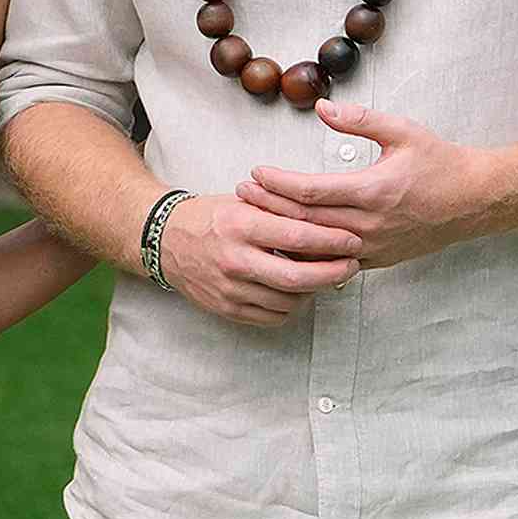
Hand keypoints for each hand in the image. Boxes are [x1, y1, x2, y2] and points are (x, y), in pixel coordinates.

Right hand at [153, 192, 360, 326]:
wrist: (164, 241)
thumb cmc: (209, 217)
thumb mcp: (242, 201)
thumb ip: (281, 211)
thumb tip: (327, 220)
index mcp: (240, 225)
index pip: (297, 235)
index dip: (332, 240)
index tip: (353, 240)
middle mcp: (234, 258)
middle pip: (297, 276)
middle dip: (332, 273)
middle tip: (351, 266)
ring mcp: (229, 288)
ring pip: (288, 301)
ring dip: (313, 290)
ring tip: (324, 276)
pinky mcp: (227, 308)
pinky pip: (272, 316)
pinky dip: (292, 306)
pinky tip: (297, 291)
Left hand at [239, 101, 489, 271]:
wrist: (475, 201)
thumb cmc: (441, 163)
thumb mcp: (403, 131)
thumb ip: (360, 120)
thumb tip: (322, 107)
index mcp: (373, 191)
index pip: (310, 192)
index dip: (277, 183)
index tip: (255, 172)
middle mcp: (369, 224)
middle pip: (305, 221)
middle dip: (268, 207)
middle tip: (241, 194)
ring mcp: (373, 247)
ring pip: (316, 247)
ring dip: (282, 234)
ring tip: (254, 219)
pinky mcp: (377, 259)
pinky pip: (334, 263)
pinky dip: (307, 256)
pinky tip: (286, 247)